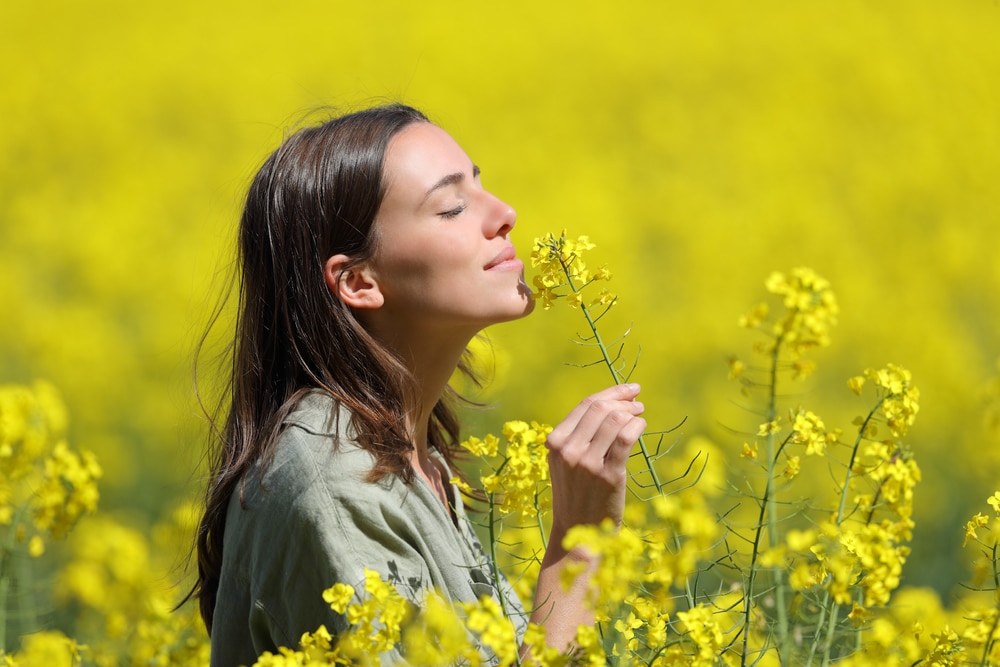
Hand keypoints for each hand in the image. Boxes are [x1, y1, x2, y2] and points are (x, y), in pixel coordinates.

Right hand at [545, 383, 645, 541]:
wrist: (578, 533)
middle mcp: (568, 450)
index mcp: (555, 442)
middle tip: (638, 402)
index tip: (628, 389)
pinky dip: (637, 425)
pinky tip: (641, 426)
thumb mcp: (565, 462)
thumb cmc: (577, 494)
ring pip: (614, 420)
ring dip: (632, 412)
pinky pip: (626, 437)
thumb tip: (611, 403)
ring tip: (640, 415)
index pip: (585, 405)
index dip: (611, 392)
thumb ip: (578, 435)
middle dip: (623, 399)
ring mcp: (587, 463)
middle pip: (601, 408)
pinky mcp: (608, 475)